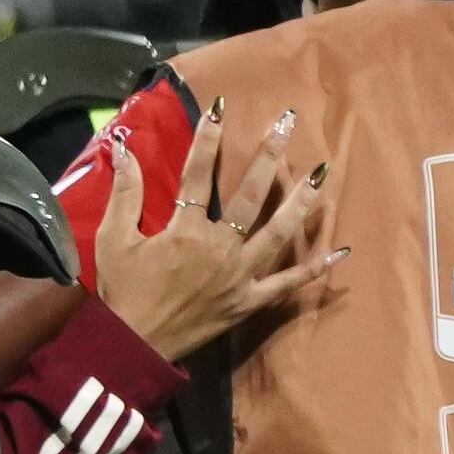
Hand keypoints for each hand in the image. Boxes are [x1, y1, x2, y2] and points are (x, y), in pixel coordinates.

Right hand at [91, 101, 344, 359]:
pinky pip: (287, 285)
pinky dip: (314, 271)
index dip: (208, 139)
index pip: (198, 175)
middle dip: (269, 157)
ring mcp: (239, 276)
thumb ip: (124, 193)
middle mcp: (219, 248)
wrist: (133, 344)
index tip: (221, 108)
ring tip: (322, 175)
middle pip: (249, 196)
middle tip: (287, 124)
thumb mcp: (113, 240)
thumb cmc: (122, 291)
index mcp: (185, 230)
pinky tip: (340, 252)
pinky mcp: (248, 302)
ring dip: (301, 203)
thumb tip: (124, 149)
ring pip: (278, 234)